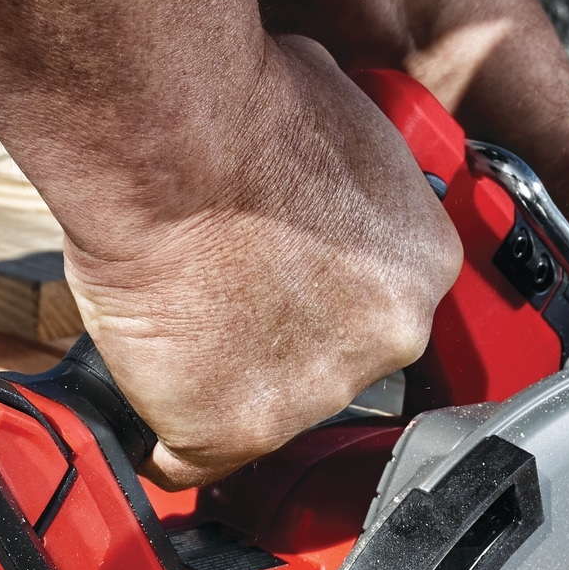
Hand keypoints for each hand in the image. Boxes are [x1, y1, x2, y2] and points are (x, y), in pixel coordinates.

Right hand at [61, 35, 460, 489]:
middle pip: (330, 373)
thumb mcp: (341, 120)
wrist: (171, 143)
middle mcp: (385, 342)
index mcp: (420, 267)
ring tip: (176, 316)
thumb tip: (320, 182)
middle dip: (277, 345)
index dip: (323, 302)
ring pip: (262, 414)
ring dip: (220, 381)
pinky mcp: (229, 431)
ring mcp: (310, 396)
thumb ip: (348, 184)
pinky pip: (188, 459)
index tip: (285, 292)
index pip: (381, 315)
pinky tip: (148, 389)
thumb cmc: (240, 109)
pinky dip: (161, 432)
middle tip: (221, 298)